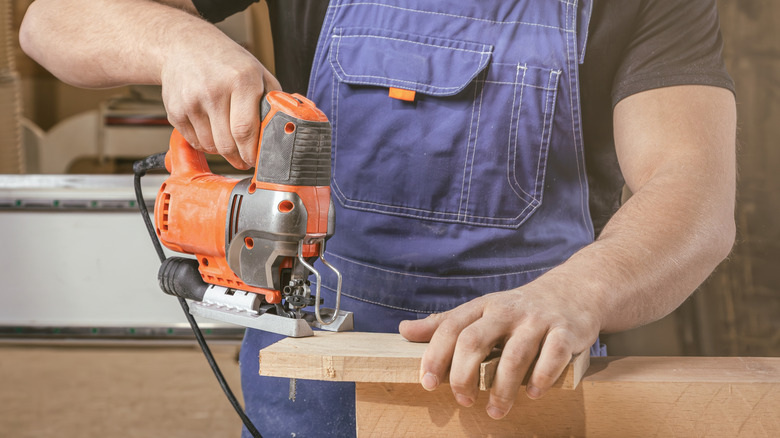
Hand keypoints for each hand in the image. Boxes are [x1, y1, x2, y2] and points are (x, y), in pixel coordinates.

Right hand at [160, 34, 281, 168]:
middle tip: (244, 159)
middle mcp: (214, 90)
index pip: (245, 130)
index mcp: (241, 80)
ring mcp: (191, 101)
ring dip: (222, 150)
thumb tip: (283, 130)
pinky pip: (194, 142)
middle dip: (238, 158)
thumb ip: (272, 100)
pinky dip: (205, 143)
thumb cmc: (226, 62)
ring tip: (228, 138)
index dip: (251, 152)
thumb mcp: (257, 72)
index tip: (257, 160)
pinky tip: (211, 129)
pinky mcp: (175, 110)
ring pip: (210, 146)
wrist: (184, 46)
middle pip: (227, 144)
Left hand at [399, 278, 601, 418]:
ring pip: (514, 354)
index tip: (428, 383)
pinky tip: (533, 393)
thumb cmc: (519, 309)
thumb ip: (445, 323)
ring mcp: (537, 320)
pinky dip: (542, 377)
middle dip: (464, 376)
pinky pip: (553, 355)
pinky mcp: (567, 331)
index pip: (451, 327)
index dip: (435, 355)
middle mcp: (507, 310)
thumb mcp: (482, 310)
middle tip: (463, 401)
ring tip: (495, 410)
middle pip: (475, 340)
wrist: (575, 290)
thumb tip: (405, 331)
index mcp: (483, 306)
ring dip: (502, 388)